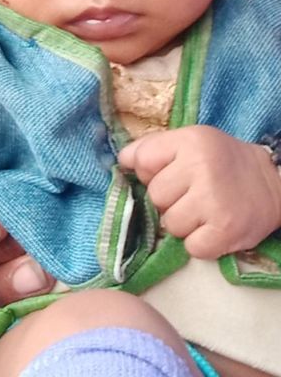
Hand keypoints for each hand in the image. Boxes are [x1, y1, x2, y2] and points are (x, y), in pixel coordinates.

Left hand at [118, 126, 280, 259]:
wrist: (273, 183)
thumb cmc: (222, 161)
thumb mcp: (190, 140)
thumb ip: (153, 148)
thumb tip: (121, 161)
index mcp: (189, 142)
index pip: (142, 161)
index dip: (150, 172)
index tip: (168, 174)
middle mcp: (201, 168)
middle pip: (155, 196)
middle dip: (168, 200)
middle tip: (190, 195)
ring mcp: (213, 202)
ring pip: (169, 224)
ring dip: (183, 223)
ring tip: (202, 211)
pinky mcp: (225, 232)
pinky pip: (190, 247)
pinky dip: (199, 243)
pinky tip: (212, 228)